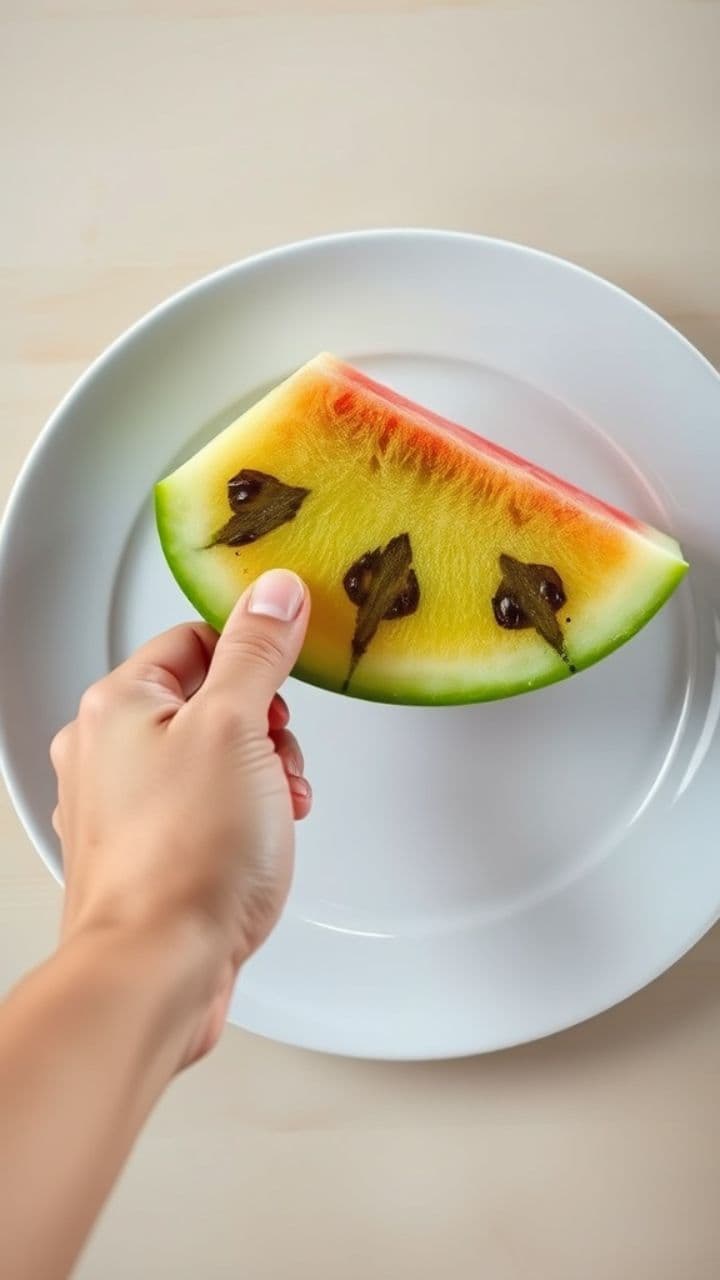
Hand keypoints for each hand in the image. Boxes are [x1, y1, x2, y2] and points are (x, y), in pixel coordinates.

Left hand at [50, 568, 311, 1064]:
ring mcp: (119, 807)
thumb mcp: (236, 728)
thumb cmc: (183, 860)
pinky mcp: (143, 853)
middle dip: (262, 730)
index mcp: (116, 704)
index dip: (251, 663)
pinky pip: (201, 811)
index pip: (195, 640)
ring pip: (208, 760)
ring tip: (276, 812)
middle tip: (278, 762)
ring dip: (258, 778)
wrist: (156, 972)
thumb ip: (256, 653)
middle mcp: (103, 751)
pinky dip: (238, 820)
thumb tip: (273, 593)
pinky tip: (259, 846)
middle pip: (206, 702)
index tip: (283, 691)